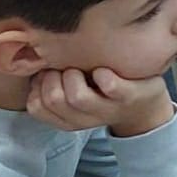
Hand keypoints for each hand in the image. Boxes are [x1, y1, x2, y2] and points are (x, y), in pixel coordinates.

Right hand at [27, 68, 173, 138]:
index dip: (37, 86)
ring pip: (77, 97)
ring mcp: (107, 108)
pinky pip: (111, 87)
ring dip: (75, 76)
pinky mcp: (128, 97)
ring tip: (82, 68)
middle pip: (53, 100)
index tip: (48, 73)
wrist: (145, 107)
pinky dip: (104, 76)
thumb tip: (31, 57)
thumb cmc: (102, 92)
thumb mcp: (75, 93)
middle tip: (66, 68)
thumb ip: (53, 82)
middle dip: (54, 78)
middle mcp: (85, 118)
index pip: (36, 107)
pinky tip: (103, 70)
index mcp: (68, 119)